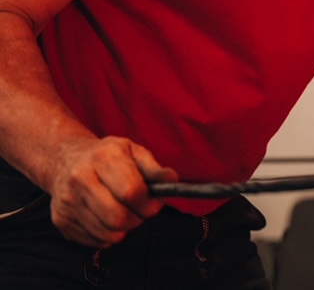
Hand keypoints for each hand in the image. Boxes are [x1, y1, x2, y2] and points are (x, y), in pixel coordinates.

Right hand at [47, 136, 177, 246]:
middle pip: (118, 218)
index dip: (149, 203)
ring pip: (107, 233)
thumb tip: (172, 181)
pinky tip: (106, 218)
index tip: (154, 203)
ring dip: (124, 229)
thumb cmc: (106, 157)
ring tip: (124, 212)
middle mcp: (80, 179)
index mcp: (104, 158)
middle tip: (141, 211)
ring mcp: (67, 201)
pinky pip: (94, 241)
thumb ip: (154, 168)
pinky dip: (107, 235)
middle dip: (137, 219)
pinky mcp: (60, 220)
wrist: (64, 160)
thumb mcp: (133, 151)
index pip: (131, 192)